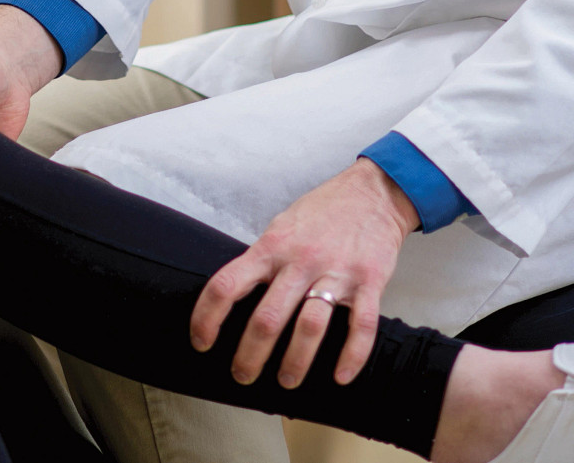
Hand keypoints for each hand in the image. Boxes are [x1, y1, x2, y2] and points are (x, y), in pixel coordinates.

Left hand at [190, 158, 418, 387]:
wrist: (372, 192)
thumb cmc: (322, 212)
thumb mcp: (280, 227)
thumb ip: (262, 260)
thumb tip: (236, 296)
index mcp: (271, 247)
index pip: (226, 285)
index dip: (207, 318)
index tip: (201, 342)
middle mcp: (300, 261)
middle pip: (267, 318)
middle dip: (250, 355)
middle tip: (242, 375)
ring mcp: (336, 272)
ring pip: (310, 327)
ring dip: (295, 362)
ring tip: (286, 382)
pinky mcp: (369, 281)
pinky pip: (361, 326)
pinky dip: (351, 357)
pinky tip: (341, 377)